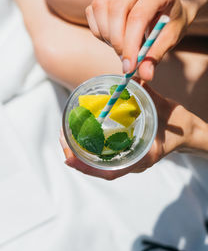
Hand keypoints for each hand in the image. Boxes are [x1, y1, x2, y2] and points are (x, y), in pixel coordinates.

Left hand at [60, 81, 191, 179]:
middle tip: (62, 139)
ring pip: (100, 164)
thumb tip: (131, 78)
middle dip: (77, 158)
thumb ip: (145, 94)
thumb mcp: (163, 108)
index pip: (109, 172)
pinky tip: (81, 136)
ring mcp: (130, 159)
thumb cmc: (177, 124)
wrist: (187, 132)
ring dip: (80, 154)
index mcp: (141, 158)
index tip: (68, 159)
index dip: (87, 167)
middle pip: (99, 169)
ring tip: (65, 137)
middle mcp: (132, 162)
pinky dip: (90, 148)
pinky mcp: (129, 152)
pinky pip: (106, 155)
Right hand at [85, 0, 192, 80]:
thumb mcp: (169, 37)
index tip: (129, 67)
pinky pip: (91, 14)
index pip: (138, 17)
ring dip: (107, 37)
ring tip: (122, 45)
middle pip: (116, 11)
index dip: (131, 44)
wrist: (163, 8)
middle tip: (125, 61)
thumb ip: (156, 55)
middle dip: (118, 42)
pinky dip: (99, 32)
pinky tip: (113, 36)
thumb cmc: (168, 21)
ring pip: (100, 11)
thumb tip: (144, 76)